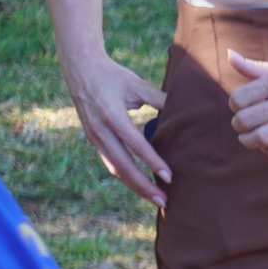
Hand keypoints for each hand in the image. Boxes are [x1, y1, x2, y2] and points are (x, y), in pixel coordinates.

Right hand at [59, 47, 169, 203]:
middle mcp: (99, 129)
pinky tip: (142, 187)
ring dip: (136, 187)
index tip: (169, 177)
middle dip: (144, 185)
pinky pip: (110, 164)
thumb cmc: (113, 75)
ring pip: (115, 169)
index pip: (135, 144)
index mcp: (111, 114)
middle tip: (164, 201)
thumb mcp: (137, 84)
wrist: (79, 68)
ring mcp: (94, 137)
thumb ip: (160, 99)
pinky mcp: (93, 141)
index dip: (152, 161)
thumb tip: (187, 113)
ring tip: (156, 199)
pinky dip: (127, 178)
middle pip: (123, 164)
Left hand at [226, 49, 267, 160]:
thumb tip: (230, 55)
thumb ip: (256, 67)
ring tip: (252, 140)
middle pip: (246, 121)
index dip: (235, 108)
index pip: (238, 99)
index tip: (241, 110)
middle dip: (239, 127)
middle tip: (243, 128)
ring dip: (250, 142)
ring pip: (262, 139)